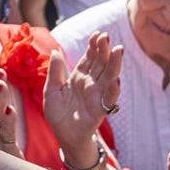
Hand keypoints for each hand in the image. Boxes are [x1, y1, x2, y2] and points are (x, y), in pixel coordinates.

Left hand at [43, 32, 121, 155]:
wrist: (63, 135)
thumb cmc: (58, 113)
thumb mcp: (51, 90)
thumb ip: (55, 72)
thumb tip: (54, 51)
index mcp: (79, 77)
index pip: (89, 58)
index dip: (93, 46)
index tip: (97, 34)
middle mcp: (90, 84)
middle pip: (100, 64)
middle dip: (104, 50)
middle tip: (107, 36)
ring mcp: (97, 96)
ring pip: (108, 77)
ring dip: (114, 64)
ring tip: (118, 51)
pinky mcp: (100, 110)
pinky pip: (109, 99)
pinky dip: (113, 90)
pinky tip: (117, 80)